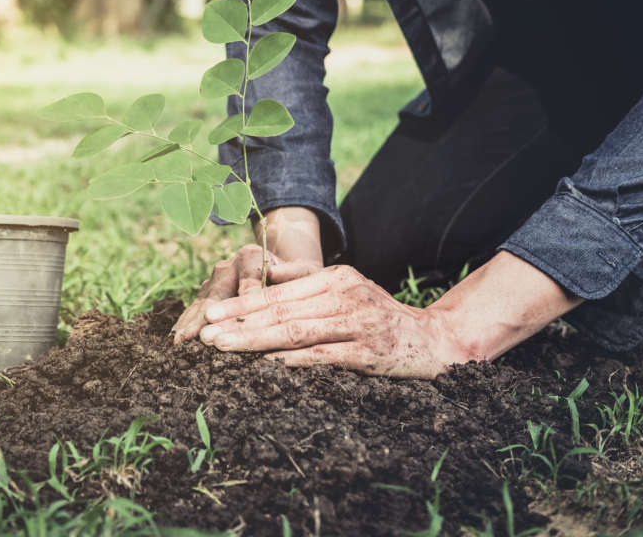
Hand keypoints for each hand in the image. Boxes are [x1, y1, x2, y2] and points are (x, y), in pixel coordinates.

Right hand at [171, 207, 325, 343]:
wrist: (283, 268)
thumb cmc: (299, 277)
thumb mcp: (305, 272)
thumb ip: (294, 273)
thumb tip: (276, 274)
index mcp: (251, 257)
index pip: (246, 283)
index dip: (240, 304)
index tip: (233, 323)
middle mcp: (229, 266)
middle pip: (217, 293)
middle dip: (206, 318)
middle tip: (197, 336)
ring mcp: (215, 280)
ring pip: (202, 302)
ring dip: (191, 322)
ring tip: (181, 342)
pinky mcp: (208, 293)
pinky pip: (196, 309)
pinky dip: (187, 324)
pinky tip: (179, 341)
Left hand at [198, 264, 466, 377]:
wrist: (436, 341)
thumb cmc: (380, 317)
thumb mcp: (347, 291)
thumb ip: (306, 287)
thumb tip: (264, 280)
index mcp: (336, 278)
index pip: (280, 292)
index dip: (243, 302)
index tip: (211, 312)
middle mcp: (346, 295)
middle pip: (283, 310)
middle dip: (239, 322)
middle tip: (205, 333)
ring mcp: (360, 323)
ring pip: (298, 331)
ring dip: (256, 340)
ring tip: (225, 346)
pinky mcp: (371, 352)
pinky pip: (326, 355)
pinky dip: (296, 359)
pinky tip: (269, 364)